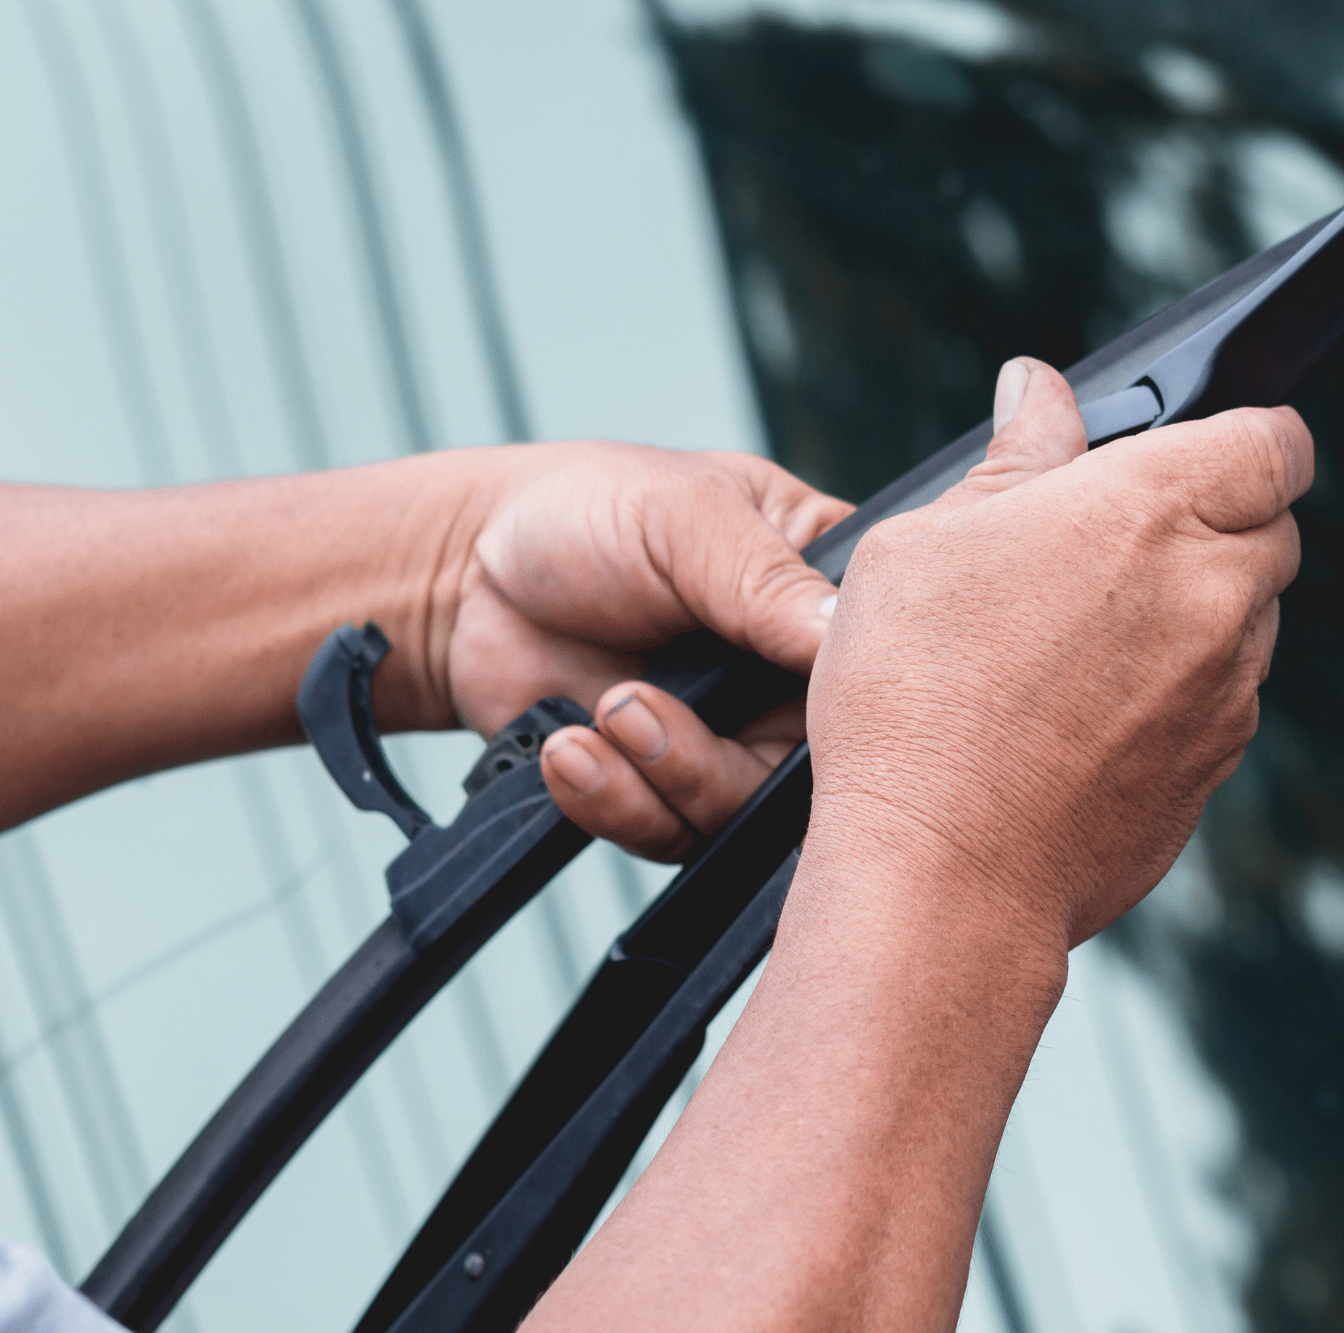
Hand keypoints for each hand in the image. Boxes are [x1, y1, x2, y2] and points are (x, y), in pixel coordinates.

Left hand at [435, 444, 849, 859]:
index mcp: (821, 593)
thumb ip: (769, 582)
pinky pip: (665, 833)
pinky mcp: (661, 788)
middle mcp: (787, 680)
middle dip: (727, 756)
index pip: (877, 661)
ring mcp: (728, 739)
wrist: (466, 574)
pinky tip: (568, 749)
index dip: (850, 694)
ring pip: (738, 812)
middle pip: (815, 766)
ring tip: (601, 716)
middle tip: (644, 709)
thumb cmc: (590, 510)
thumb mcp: (688, 520)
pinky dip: (613, 801)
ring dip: (661, 777)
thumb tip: (851, 638)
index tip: (784, 694)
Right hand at [802, 358, 1311, 947]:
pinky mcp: (1218, 765)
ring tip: (1080, 642)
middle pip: (1271, 528)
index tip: (1202, 449)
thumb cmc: (915, 705)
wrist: (944, 876)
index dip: (1250, 437)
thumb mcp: (926, 542)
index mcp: (1150, 510)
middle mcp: (1213, 593)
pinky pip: (1224, 700)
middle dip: (1214, 522)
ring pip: (1250, 618)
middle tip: (1111, 549)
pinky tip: (1085, 712)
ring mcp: (1227, 688)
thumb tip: (1039, 392)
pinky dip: (1178, 691)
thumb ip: (1014, 458)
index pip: (1276, 441)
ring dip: (1197, 609)